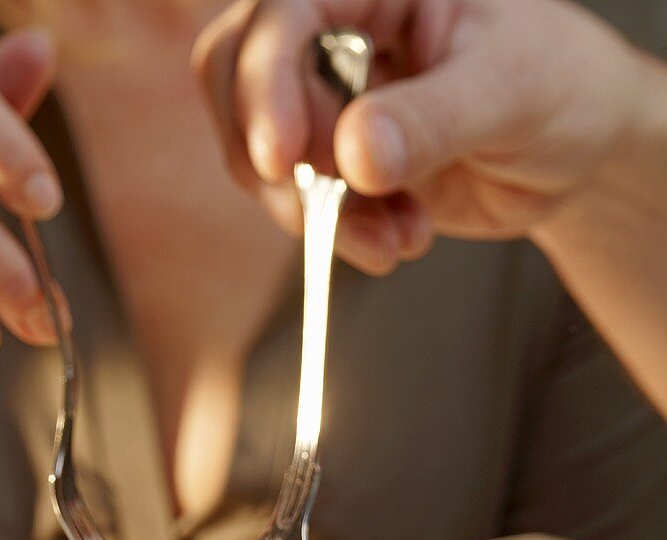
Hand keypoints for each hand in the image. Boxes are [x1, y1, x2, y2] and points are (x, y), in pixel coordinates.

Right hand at [194, 0, 643, 273]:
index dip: (266, 82)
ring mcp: (326, 96)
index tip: (281, 157)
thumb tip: (355, 154)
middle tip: (321, 212)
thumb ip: (432, 118)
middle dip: (275, 160)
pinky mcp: (328, 156)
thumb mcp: (511, 90)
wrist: (575, 150)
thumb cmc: (560, 87)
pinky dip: (337, 231)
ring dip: (316, 210)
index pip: (285, 12)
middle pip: (241, 78)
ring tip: (392, 240)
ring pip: (259, 150)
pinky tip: (397, 237)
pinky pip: (295, 196)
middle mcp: (336, 29)